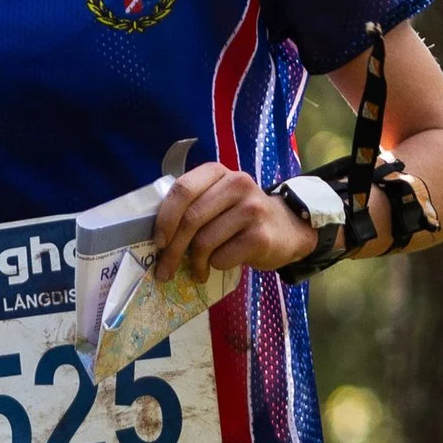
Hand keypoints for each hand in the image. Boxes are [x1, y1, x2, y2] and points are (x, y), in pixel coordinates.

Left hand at [150, 164, 314, 283]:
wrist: (287, 228)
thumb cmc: (239, 217)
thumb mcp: (216, 200)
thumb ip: (191, 205)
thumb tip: (155, 236)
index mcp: (217, 172)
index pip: (182, 189)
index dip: (165, 218)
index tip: (157, 241)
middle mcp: (237, 184)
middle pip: (191, 219)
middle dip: (172, 250)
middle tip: (164, 270)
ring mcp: (252, 209)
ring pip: (204, 241)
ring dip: (194, 263)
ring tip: (196, 270)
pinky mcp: (261, 236)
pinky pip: (222, 257)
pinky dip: (215, 266)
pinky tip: (219, 265)